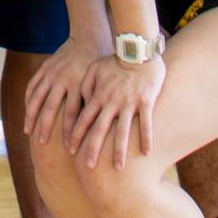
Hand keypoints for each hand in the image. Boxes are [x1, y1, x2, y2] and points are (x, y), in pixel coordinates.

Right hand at [23, 37, 101, 144]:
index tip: (70, 147)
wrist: (87, 36)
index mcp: (78, 83)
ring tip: (27, 131)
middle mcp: (62, 79)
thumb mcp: (100, 81)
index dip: (70, 132)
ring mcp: (50, 73)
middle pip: (50, 108)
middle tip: (42, 143)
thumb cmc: (98, 63)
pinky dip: (28, 99)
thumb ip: (95, 100)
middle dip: (45, 127)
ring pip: (36, 97)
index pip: (72, 114)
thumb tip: (97, 126)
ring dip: (31, 115)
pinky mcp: (44, 68)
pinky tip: (27, 111)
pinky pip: (32, 86)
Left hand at [69, 50, 166, 169]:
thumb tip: (82, 101)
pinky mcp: (145, 102)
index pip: (83, 119)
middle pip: (99, 130)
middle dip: (93, 149)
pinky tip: (147, 153)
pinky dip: (146, 138)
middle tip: (88, 167)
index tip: (71, 150)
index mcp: (98, 95)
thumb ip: (86, 85)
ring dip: (119, 151)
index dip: (76, 135)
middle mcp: (111, 102)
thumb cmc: (115, 60)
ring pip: (122, 131)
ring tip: (118, 167)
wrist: (137, 49)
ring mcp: (128, 103)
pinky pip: (146, 123)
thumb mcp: (94, 68)